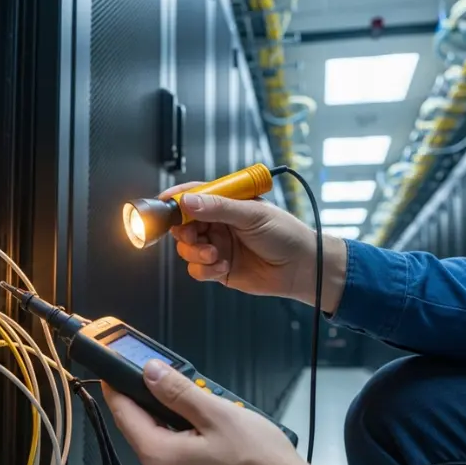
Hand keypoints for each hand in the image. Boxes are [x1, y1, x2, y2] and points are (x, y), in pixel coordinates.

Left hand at [103, 360, 329, 464]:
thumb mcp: (218, 414)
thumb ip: (179, 391)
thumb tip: (152, 373)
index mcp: (160, 458)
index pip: (123, 414)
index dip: (118, 387)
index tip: (116, 370)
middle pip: (147, 430)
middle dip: (164, 404)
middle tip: (188, 386)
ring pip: (169, 445)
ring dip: (185, 424)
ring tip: (218, 415)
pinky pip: (185, 463)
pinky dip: (197, 444)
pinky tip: (224, 438)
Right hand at [159, 182, 347, 312]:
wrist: (301, 268)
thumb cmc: (285, 234)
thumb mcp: (252, 214)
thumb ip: (218, 207)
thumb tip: (188, 201)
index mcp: (226, 202)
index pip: (193, 195)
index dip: (176, 198)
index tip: (164, 204)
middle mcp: (218, 223)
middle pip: (182, 224)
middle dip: (183, 231)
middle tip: (193, 235)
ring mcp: (216, 246)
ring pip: (186, 248)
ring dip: (196, 252)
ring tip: (215, 254)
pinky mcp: (218, 268)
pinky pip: (196, 269)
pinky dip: (205, 269)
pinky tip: (224, 266)